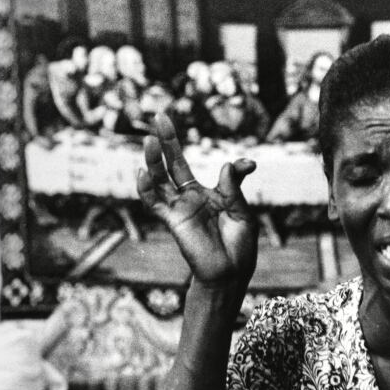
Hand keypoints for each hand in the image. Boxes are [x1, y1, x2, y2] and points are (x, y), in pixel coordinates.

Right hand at [138, 113, 257, 288]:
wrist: (230, 273)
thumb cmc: (239, 247)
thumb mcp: (242, 212)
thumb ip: (234, 187)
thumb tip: (231, 164)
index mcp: (208, 194)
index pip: (192, 167)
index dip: (200, 154)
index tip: (246, 162)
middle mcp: (189, 198)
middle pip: (172, 164)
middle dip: (166, 141)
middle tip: (158, 116)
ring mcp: (179, 208)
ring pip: (159, 180)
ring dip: (152, 161)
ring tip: (149, 140)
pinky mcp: (173, 221)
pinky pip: (154, 203)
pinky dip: (146, 189)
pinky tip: (142, 172)